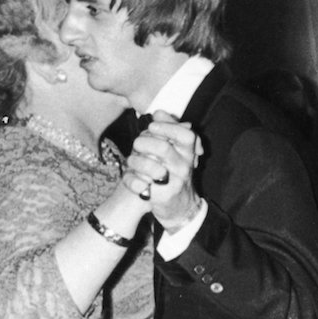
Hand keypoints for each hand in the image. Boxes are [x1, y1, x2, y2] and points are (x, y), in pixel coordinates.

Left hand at [125, 113, 202, 232]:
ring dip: (134, 161)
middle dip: (143, 143)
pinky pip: (139, 186)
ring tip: (132, 162)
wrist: (179, 206)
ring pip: (151, 168)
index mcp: (188, 153)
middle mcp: (184, 168)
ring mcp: (173, 184)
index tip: (151, 126)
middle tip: (136, 144)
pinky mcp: (161, 198)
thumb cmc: (172, 172)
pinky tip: (130, 177)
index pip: (186, 136)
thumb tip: (158, 112)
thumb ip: (169, 128)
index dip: (167, 127)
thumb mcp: (176, 150)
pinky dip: (129, 180)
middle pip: (163, 149)